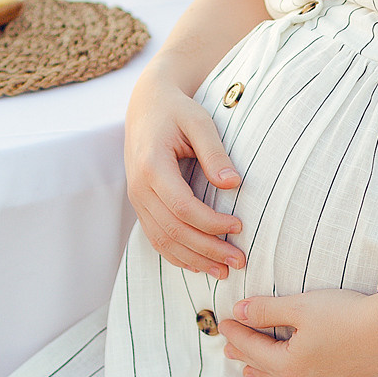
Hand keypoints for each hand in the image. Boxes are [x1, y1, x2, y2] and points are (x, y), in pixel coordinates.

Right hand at [124, 68, 245, 276]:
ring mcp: (137, 198)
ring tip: (224, 271)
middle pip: (173, 230)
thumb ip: (215, 152)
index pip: (182, 207)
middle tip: (240, 260)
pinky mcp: (141, 204)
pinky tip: (199, 265)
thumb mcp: (199, 121)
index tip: (239, 226)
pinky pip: (156, 238)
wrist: (146, 105)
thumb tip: (234, 183)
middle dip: (208, 249)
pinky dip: (177, 255)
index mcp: (152, 165)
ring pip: (163, 240)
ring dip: (194, 259)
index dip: (211, 222)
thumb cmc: (176, 111)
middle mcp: (139, 187)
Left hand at [218, 284, 377, 376]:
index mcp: (287, 362)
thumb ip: (267, 310)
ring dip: (263, 374)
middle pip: (264, 366)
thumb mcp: (301, 307)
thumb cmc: (346, 316)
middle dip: (245, 354)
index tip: (224, 321)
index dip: (237, 332)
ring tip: (247, 372)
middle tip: (228, 348)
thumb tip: (239, 312)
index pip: (253, 345)